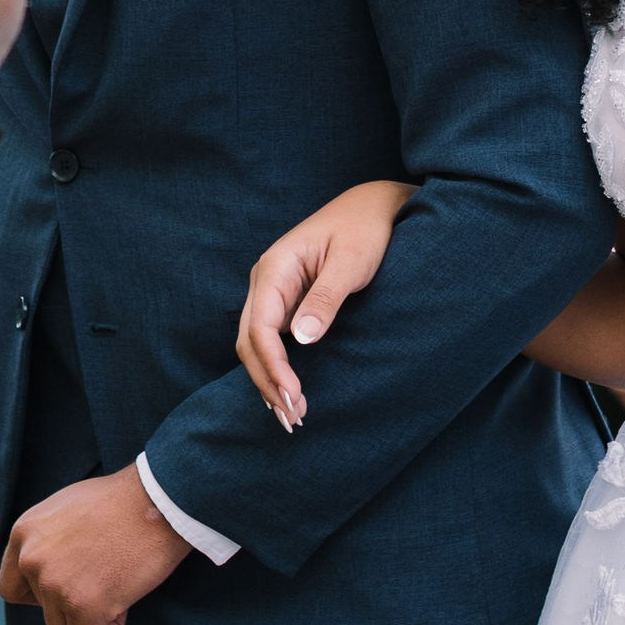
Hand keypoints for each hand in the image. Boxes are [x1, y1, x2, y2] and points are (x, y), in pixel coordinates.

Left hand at [0, 466, 189, 624]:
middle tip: (105, 579)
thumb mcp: (66, 509)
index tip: (70, 586)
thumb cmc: (122, 500)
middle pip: (42, 612)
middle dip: (72, 604)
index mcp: (23, 533)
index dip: (40, 595)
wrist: (159, 499)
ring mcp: (54, 585)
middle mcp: (31, 560)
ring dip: (90, 620)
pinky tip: (125, 602)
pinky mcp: (82, 607)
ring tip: (117, 588)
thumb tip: (42, 572)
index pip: (11, 589)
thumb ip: (46, 540)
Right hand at [237, 178, 414, 426]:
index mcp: (275, 268)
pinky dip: (278, 367)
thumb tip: (301, 339)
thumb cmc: (364, 228)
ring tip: (293, 414)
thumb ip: (325, 298)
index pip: (260, 328)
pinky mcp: (287, 300)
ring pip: (257, 344)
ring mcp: (274, 291)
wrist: (374, 206)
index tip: (293, 395)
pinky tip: (291, 390)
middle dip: (267, 382)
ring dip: (270, 379)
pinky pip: (272, 339)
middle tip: (293, 418)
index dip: (272, 367)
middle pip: (250, 342)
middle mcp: (266, 281)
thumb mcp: (350, 262)